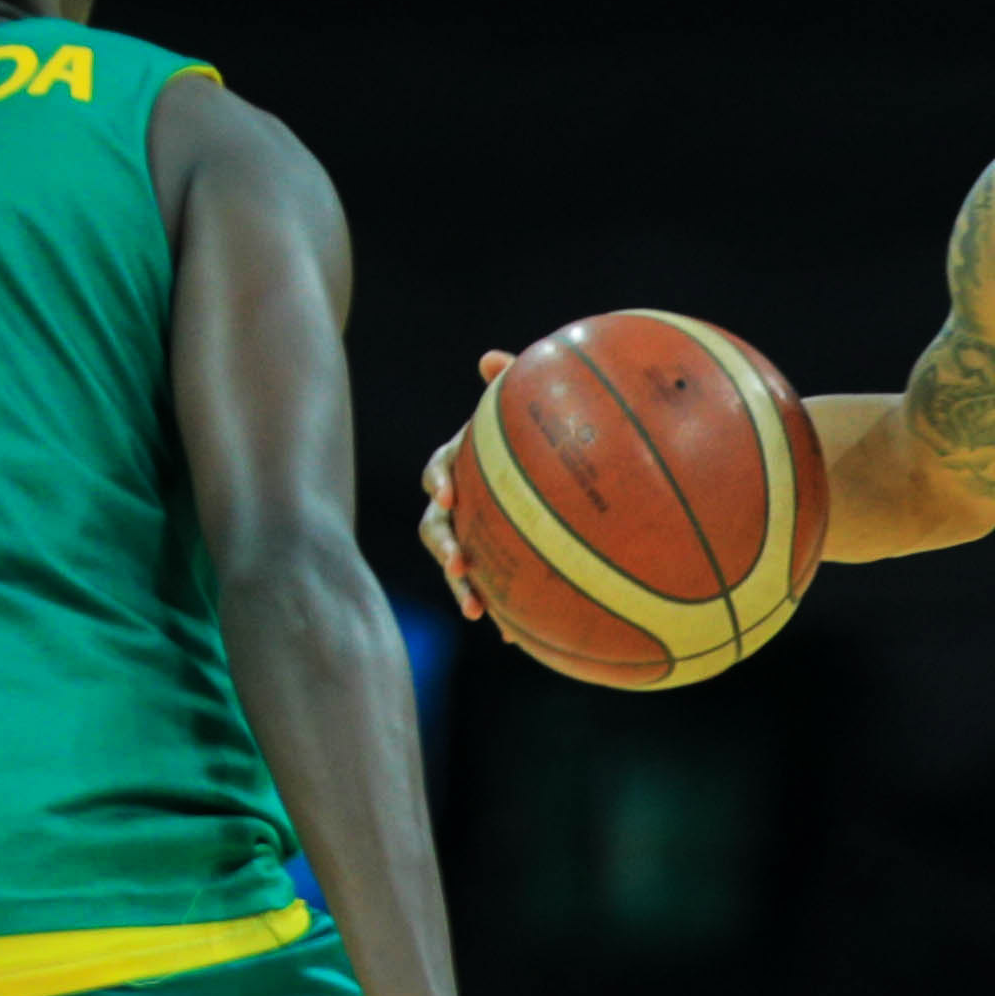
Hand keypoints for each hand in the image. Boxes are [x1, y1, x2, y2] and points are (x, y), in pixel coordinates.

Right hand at [410, 348, 516, 620]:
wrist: (558, 476)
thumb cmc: (536, 433)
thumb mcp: (524, 404)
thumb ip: (511, 380)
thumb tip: (488, 357)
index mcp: (464, 462)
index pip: (439, 468)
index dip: (439, 482)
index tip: (449, 497)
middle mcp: (462, 500)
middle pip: (436, 526)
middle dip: (443, 548)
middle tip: (458, 564)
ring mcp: (475, 533)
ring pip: (457, 563)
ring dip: (461, 587)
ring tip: (475, 610)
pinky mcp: (494, 562)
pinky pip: (491, 588)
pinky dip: (500, 611)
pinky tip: (514, 637)